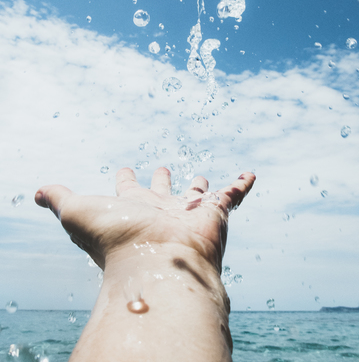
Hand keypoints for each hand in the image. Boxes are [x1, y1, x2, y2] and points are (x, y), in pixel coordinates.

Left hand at [35, 167, 254, 272]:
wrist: (156, 263)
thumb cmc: (116, 240)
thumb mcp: (77, 212)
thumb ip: (59, 199)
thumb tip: (35, 192)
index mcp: (134, 208)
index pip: (129, 190)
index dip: (126, 179)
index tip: (125, 170)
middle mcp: (162, 211)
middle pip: (163, 192)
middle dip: (162, 181)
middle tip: (162, 170)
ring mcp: (189, 213)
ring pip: (197, 195)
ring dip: (200, 187)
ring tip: (202, 177)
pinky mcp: (215, 214)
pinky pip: (233, 195)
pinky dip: (242, 184)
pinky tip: (249, 174)